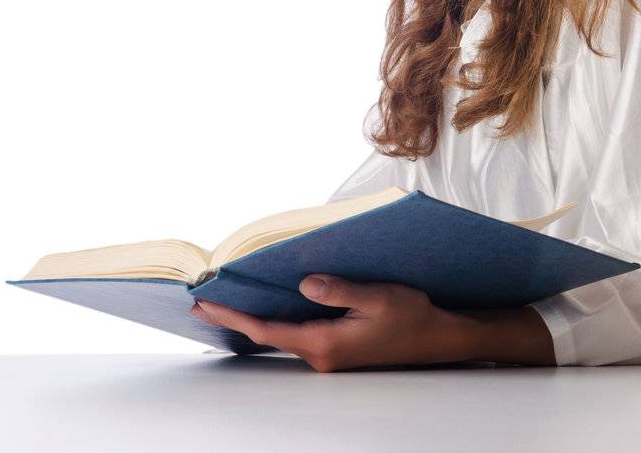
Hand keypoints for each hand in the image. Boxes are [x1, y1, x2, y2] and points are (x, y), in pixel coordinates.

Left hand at [189, 274, 469, 371]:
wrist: (437, 339)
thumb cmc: (412, 317)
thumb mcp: (378, 297)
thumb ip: (340, 291)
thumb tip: (305, 284)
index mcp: (325, 343)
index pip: (266, 330)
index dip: (233, 316)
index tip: (206, 304)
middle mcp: (321, 355)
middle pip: (268, 335)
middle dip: (236, 318)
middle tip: (203, 302)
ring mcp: (328, 356)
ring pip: (283, 335)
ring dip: (256, 319)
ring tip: (229, 301)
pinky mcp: (336, 350)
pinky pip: (298, 334)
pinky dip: (278, 321)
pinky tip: (272, 307)